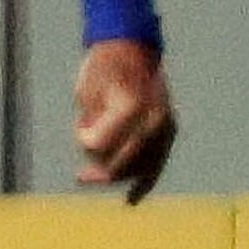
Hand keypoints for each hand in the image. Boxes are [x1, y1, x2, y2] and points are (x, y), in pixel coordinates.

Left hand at [73, 38, 178, 201]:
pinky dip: (143, 182)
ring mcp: (164, 127)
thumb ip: (92, 123)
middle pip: (124, 161)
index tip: (80, 126)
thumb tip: (92, 152)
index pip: (101, 143)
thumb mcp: (87, 91)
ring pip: (141, 167)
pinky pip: (157, 163)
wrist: (130, 48)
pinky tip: (130, 200)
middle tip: (81, 177)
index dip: (85, 138)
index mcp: (129, 106)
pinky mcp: (169, 132)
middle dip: (101, 171)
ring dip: (117, 174)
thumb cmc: (102, 67)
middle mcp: (152, 119)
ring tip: (94, 174)